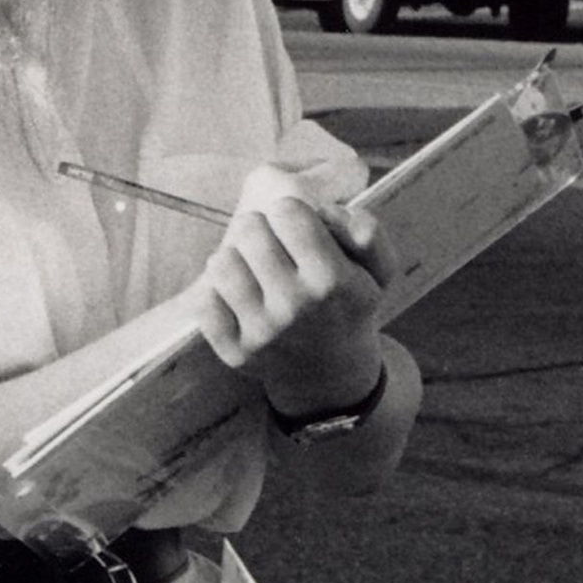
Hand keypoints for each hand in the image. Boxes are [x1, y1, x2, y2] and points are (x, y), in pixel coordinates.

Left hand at [189, 167, 399, 414]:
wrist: (331, 373)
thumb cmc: (349, 305)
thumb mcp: (378, 268)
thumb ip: (366, 230)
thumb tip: (324, 210)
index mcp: (332, 281)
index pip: (287, 211)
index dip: (291, 212)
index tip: (297, 226)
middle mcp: (295, 307)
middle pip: (250, 229)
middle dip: (262, 229)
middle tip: (273, 246)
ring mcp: (262, 333)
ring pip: (222, 261)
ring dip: (237, 258)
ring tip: (254, 269)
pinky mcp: (235, 352)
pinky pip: (205, 301)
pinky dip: (218, 293)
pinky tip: (239, 297)